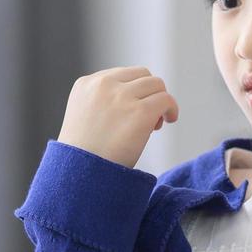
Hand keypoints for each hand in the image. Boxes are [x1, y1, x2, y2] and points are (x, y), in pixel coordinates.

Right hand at [56, 66, 178, 168]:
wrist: (80, 176)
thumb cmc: (84, 156)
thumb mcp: (86, 117)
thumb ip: (105, 102)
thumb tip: (141, 98)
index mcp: (86, 84)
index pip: (121, 75)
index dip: (133, 92)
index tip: (132, 113)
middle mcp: (103, 85)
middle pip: (142, 75)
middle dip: (148, 94)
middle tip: (148, 119)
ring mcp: (121, 97)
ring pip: (157, 84)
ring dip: (160, 102)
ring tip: (156, 124)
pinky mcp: (140, 112)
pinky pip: (166, 99)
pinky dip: (171, 109)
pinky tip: (169, 121)